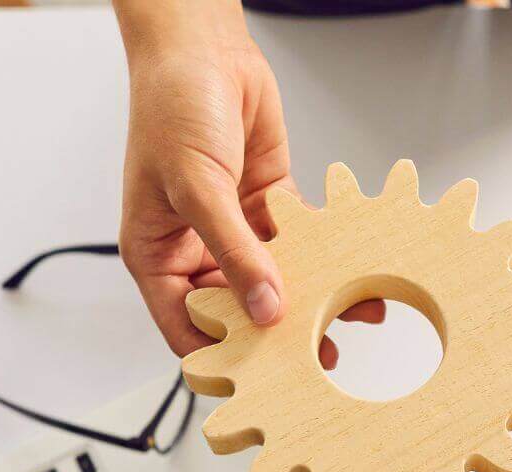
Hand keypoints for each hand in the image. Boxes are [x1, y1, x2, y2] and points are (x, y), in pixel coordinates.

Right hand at [112, 0, 378, 365]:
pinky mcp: (268, 205)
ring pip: (273, 281)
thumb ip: (234, 252)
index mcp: (156, 253)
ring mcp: (234, 228)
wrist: (203, 48)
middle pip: (235, 310)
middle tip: (315, 362)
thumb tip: (264, 308)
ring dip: (308, 300)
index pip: (185, 326)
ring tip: (347, 325)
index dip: (220, 357)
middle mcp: (194, 247)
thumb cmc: (171, 106)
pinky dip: (325, 259)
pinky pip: (299, 245)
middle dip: (274, 335)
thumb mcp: (198, 187)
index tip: (260, 383)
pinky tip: (355, 276)